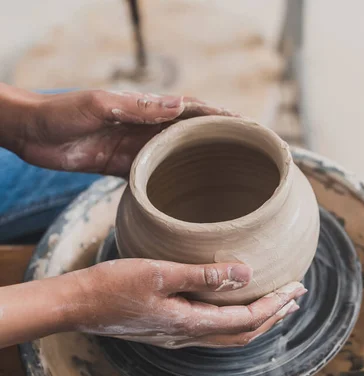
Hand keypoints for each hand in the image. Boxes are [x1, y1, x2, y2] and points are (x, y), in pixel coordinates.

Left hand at [0, 84, 237, 175]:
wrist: (32, 133)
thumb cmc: (62, 112)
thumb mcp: (100, 106)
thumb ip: (138, 107)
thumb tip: (180, 105)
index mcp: (147, 109)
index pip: (194, 111)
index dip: (223, 117)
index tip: (249, 127)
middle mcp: (149, 128)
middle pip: (194, 135)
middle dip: (221, 142)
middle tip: (249, 156)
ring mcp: (139, 149)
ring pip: (179, 157)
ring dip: (203, 165)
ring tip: (229, 179)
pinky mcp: (125, 168)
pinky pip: (156, 177)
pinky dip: (175, 185)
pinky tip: (190, 198)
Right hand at [66, 259, 304, 347]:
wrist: (77, 305)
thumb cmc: (113, 285)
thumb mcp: (160, 273)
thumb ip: (204, 275)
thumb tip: (247, 272)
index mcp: (191, 324)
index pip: (248, 319)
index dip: (275, 305)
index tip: (296, 288)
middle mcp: (189, 336)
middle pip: (245, 332)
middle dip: (275, 314)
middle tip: (298, 296)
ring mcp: (179, 336)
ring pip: (231, 334)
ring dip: (259, 319)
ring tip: (278, 304)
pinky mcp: (169, 329)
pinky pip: (215, 330)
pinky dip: (237, 319)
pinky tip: (235, 307)